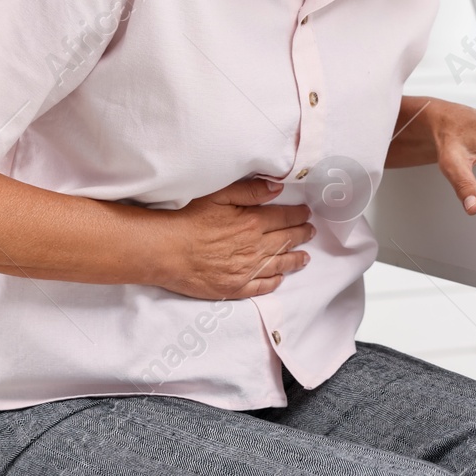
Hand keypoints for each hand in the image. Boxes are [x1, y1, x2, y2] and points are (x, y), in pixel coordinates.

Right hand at [154, 177, 315, 299]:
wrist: (165, 250)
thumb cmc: (188, 219)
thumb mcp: (219, 195)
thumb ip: (250, 191)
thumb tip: (277, 187)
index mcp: (253, 223)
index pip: (285, 218)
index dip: (298, 215)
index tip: (307, 214)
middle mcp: (255, 248)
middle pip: (286, 241)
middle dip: (301, 235)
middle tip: (310, 232)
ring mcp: (246, 271)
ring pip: (278, 265)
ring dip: (294, 260)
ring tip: (305, 258)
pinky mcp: (234, 288)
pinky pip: (261, 287)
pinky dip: (274, 282)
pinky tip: (280, 279)